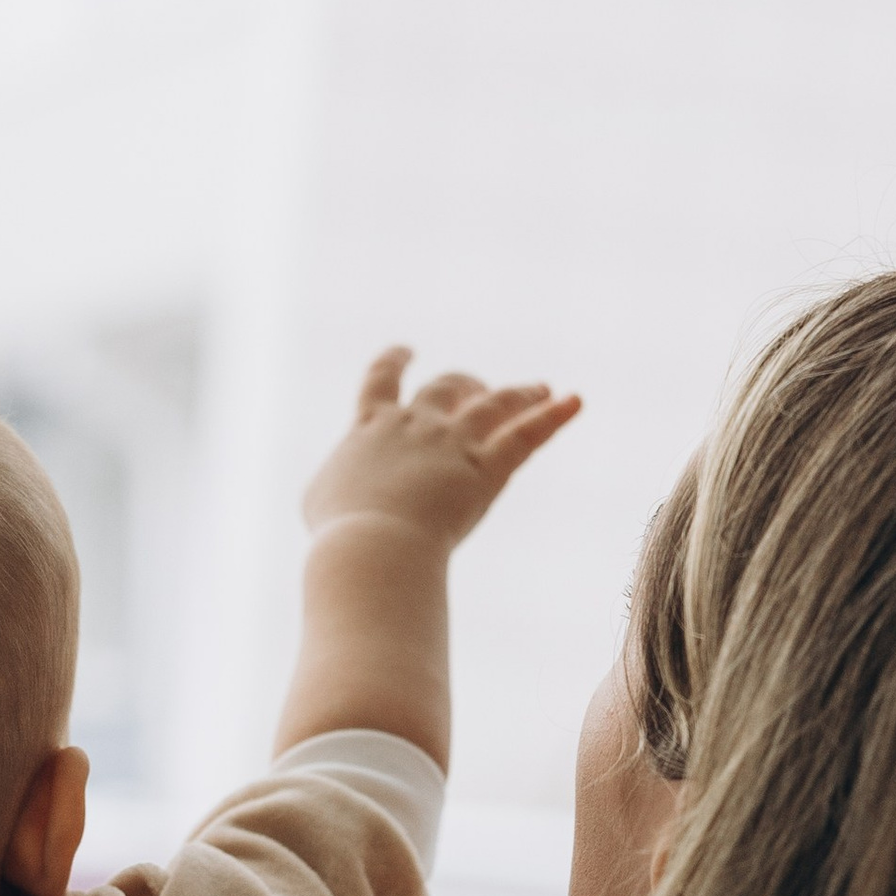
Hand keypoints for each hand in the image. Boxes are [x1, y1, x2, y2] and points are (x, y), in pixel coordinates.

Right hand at [301, 349, 580, 551]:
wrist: (371, 544)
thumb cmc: (340, 532)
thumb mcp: (320, 501)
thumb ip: (334, 481)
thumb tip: (339, 486)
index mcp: (371, 427)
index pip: (381, 382)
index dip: (393, 362)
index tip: (405, 351)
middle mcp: (415, 424)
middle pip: (446, 388)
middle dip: (465, 384)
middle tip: (478, 389)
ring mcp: (452, 443)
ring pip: (495, 405)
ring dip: (520, 393)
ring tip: (541, 388)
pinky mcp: (485, 470)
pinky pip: (527, 436)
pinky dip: (554, 417)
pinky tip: (575, 401)